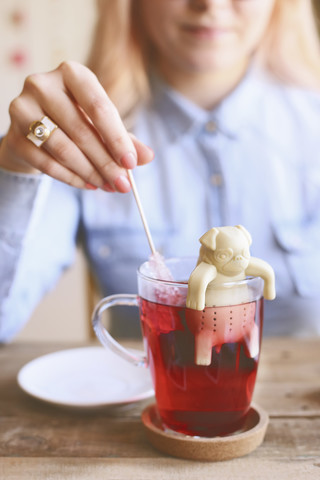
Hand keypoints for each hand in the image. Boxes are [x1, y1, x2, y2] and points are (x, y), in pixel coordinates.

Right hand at [0, 61, 153, 191]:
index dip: (117, 138)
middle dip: (106, 163)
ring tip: (108, 186)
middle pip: (82, 131)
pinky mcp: (13, 135)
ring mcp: (22, 108)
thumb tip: (148, 156)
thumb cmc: (75, 121)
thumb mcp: (102, 125)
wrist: (34, 129)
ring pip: (63, 148)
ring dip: (90, 173)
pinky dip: (70, 178)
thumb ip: (125, 139)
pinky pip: (46, 163)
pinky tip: (88, 185)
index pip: (99, 107)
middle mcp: (43, 84)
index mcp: (72, 73)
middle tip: (123, 184)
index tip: (132, 164)